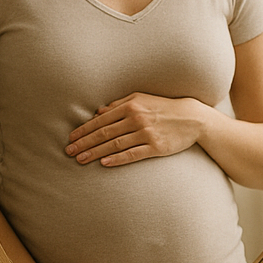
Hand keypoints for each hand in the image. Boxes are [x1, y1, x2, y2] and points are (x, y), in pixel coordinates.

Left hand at [66, 93, 209, 166]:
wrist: (193, 118)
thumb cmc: (164, 107)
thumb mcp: (142, 99)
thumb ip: (119, 104)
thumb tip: (98, 112)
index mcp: (130, 106)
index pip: (101, 120)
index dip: (84, 130)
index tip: (71, 139)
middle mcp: (136, 119)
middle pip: (104, 133)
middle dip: (84, 143)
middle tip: (69, 152)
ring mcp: (146, 133)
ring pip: (115, 144)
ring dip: (95, 153)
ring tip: (80, 160)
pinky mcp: (156, 147)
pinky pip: (133, 154)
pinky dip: (117, 159)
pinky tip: (104, 163)